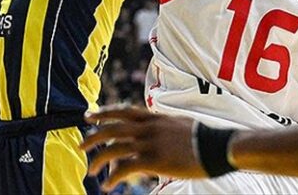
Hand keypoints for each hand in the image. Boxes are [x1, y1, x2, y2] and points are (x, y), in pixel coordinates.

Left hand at [82, 106, 204, 189]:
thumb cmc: (201, 136)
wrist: (216, 146)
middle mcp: (148, 127)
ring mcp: (149, 143)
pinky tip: (108, 186)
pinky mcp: (153, 161)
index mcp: (154, 117)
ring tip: (90, 170)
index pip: (122, 112)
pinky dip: (113, 177)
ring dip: (98, 160)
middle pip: (111, 129)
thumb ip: (161, 124)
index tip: (89, 117)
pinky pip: (125, 168)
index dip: (103, 113)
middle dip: (93, 137)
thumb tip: (153, 125)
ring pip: (114, 148)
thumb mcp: (178, 122)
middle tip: (81, 145)